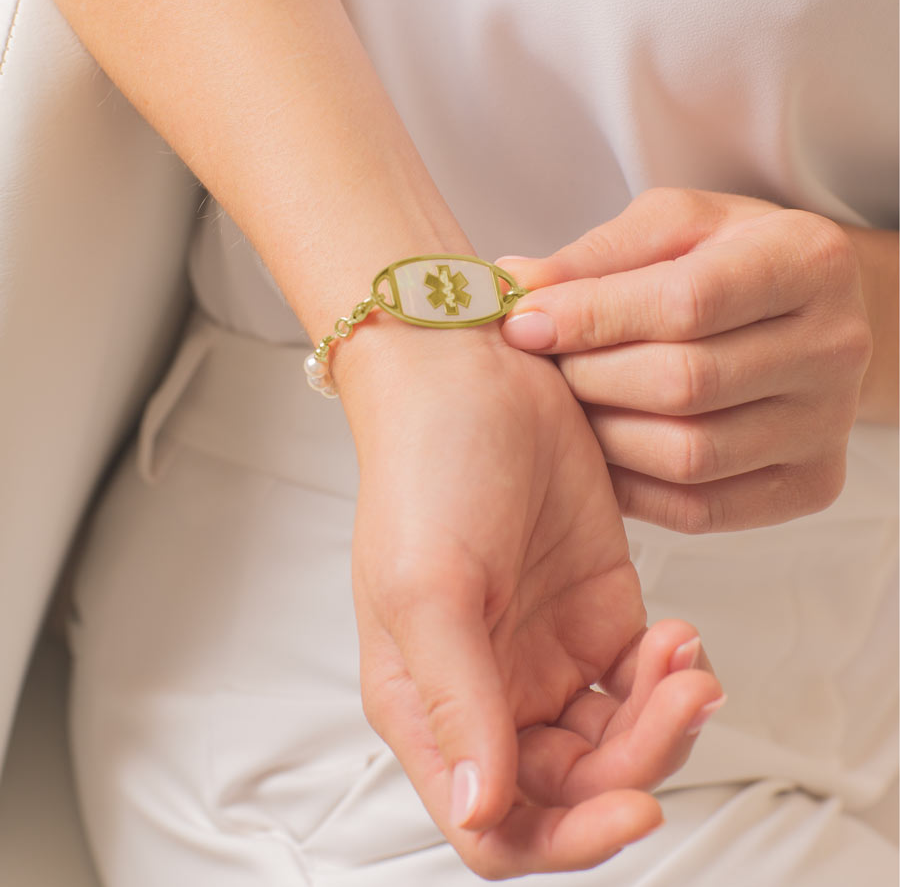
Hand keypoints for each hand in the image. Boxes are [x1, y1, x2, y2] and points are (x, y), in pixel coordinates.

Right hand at [339, 324, 721, 876]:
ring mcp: (544, 653)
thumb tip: (483, 813)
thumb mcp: (427, 589)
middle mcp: (486, 690)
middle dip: (637, 763)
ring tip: (684, 655)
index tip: (633, 806)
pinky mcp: (594, 612)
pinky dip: (673, 674)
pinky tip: (680, 635)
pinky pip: (643, 681)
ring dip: (665, 719)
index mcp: (428, 703)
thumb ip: (457, 703)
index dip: (567, 840)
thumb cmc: (425, 472)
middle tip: (677, 698)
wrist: (474, 377)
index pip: (495, 826)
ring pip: (618, 741)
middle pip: (573, 789)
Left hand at [498, 188, 873, 531]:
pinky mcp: (810, 485)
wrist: (803, 319)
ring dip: (603, 438)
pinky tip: (602, 453)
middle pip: (684, 383)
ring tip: (571, 408)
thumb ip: (596, 257)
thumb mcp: (671, 229)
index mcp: (807, 260)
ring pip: (688, 455)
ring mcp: (827, 426)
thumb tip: (514, 286)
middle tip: (545, 368)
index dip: (591, 317)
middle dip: (589, 378)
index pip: (687, 302)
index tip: (522, 324)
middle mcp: (834, 346)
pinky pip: (700, 509)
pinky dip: (632, 489)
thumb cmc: (725, 264)